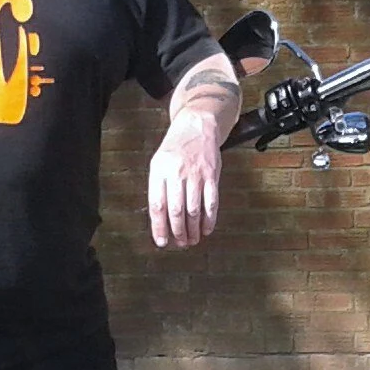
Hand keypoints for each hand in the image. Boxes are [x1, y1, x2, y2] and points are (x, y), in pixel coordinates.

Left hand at [148, 110, 222, 248]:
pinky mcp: (212, 175)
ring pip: (193, 210)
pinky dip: (209, 220)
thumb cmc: (175, 148)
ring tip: (192, 240)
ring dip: (193, 230)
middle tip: (180, 244)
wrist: (197, 126)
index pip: (157, 206)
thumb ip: (159, 188)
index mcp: (159, 171)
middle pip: (176, 211)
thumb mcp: (159, 164)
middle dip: (177, 232)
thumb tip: (160, 219)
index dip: (159, 227)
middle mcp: (176, 173)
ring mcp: (196, 174)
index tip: (161, 242)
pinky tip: (206, 229)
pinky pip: (211, 203)